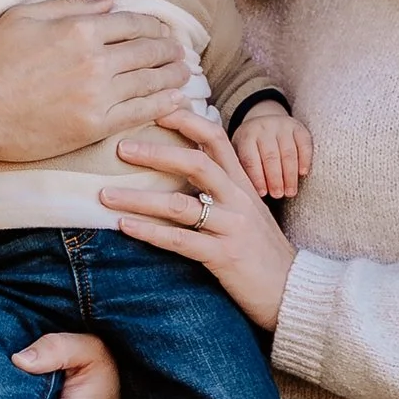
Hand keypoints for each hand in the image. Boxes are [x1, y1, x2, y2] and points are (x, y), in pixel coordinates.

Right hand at [0, 0, 190, 167]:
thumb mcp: (25, 17)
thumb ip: (70, 6)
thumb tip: (110, 2)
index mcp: (80, 29)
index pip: (132, 23)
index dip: (154, 27)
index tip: (164, 31)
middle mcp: (95, 60)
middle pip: (148, 51)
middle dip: (170, 50)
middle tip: (181, 52)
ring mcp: (97, 96)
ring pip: (150, 81)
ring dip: (173, 76)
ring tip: (185, 74)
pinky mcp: (94, 127)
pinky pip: (140, 113)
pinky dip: (163, 105)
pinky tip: (177, 100)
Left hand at [101, 107, 296, 332]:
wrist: (292, 290)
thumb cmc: (262, 252)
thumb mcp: (247, 212)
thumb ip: (222, 190)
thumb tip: (185, 172)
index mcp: (243, 184)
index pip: (216, 139)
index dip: (187, 120)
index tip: (156, 109)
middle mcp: (239, 200)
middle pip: (196, 163)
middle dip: (155, 153)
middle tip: (120, 148)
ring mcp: (232, 227)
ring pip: (180, 205)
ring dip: (138, 199)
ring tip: (106, 195)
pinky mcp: (224, 256)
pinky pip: (180, 241)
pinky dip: (149, 232)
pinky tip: (125, 227)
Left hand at [235, 106, 311, 200]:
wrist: (264, 122)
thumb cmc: (249, 149)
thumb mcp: (237, 154)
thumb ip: (236, 170)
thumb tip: (232, 193)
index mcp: (246, 136)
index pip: (251, 159)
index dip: (257, 177)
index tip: (262, 194)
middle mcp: (263, 128)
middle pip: (270, 155)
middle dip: (275, 178)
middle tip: (277, 195)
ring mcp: (282, 126)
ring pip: (288, 152)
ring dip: (290, 174)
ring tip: (290, 192)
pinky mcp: (298, 127)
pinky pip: (304, 144)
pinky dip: (304, 159)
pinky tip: (303, 174)